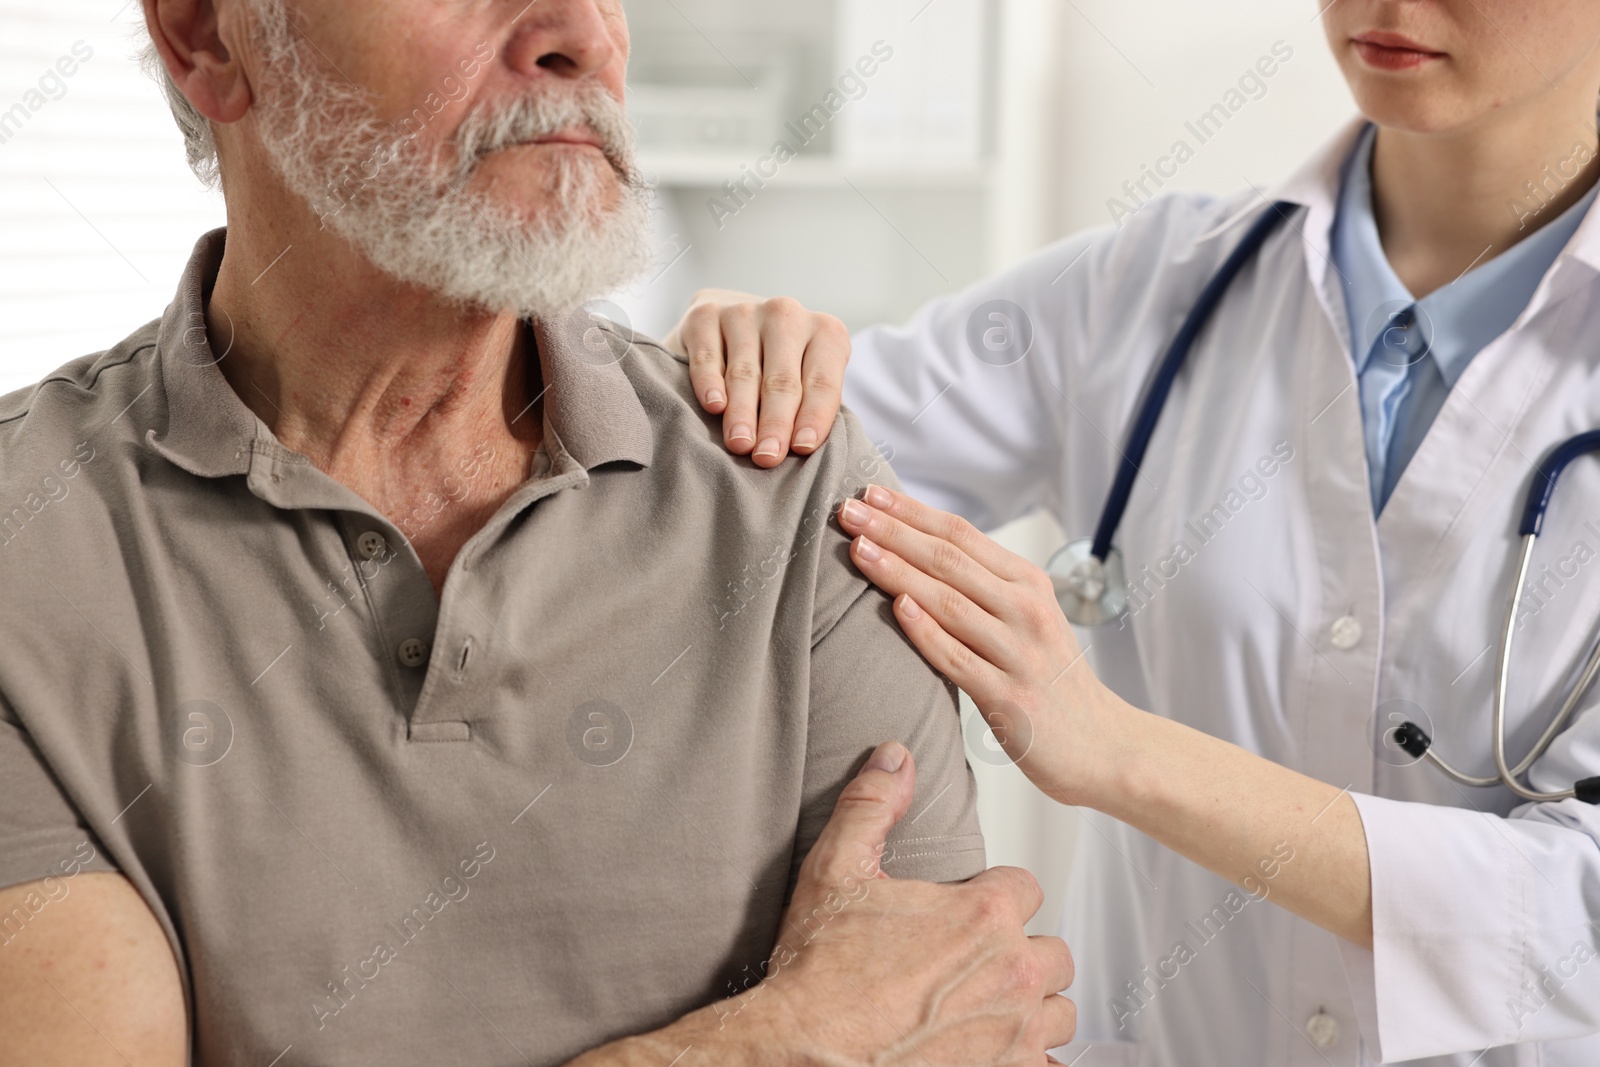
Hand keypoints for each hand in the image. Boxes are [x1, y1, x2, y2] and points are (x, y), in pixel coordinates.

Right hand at [664, 289, 850, 467]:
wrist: (730, 323)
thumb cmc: (779, 366)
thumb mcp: (807, 380)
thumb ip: (812, 409)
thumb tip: (804, 452)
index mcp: (825, 332)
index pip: (822, 382)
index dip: (813, 416)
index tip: (802, 448)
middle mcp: (786, 315)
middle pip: (782, 380)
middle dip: (776, 423)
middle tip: (767, 457)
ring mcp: (744, 312)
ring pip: (745, 372)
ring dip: (742, 412)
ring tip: (740, 444)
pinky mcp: (705, 316)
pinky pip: (708, 356)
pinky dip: (710, 383)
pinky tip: (713, 406)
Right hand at [744, 741, 1075, 1065]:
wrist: (805, 1051)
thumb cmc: (820, 973)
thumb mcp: (836, 871)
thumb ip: (872, 806)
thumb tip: (895, 758)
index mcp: (983, 914)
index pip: (1027, 888)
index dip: (998, 895)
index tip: (970, 910)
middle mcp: (1010, 973)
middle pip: (1053, 951)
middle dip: (1022, 952)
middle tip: (979, 961)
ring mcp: (1013, 1032)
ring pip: (1059, 1010)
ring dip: (1033, 1005)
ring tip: (992, 1004)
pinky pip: (1050, 1064)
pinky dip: (1029, 1056)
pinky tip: (994, 1048)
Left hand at [836, 487, 1112, 806]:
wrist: (1102, 744)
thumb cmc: (1051, 678)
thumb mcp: (1028, 618)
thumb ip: (983, 588)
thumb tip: (918, 551)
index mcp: (1028, 583)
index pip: (961, 534)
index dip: (912, 511)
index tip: (870, 491)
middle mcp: (1026, 610)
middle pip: (949, 559)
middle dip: (893, 531)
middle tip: (847, 508)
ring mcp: (1019, 653)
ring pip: (949, 602)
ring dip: (899, 571)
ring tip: (858, 549)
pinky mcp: (1009, 698)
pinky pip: (958, 659)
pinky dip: (926, 631)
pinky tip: (897, 607)